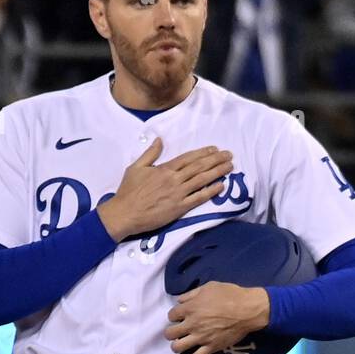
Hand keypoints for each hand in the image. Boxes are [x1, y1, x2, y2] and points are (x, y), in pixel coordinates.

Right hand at [97, 137, 233, 240]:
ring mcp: (177, 194)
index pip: (188, 158)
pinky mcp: (179, 208)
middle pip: (199, 166)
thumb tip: (159, 140)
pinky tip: (221, 186)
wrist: (125, 213)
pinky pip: (198, 198)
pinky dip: (210, 191)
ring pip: (201, 180)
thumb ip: (150, 154)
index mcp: (164, 169)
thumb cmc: (128, 191)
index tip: (214, 149)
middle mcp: (174, 179)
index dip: (203, 153)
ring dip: (217, 172)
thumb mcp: (136, 167)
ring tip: (229, 166)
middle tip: (229, 155)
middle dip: (215, 160)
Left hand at [164, 282, 270, 353]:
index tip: (179, 316)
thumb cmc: (230, 295)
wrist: (248, 309)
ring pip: (178, 347)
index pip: (171, 315)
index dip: (174, 315)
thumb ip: (191, 294)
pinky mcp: (211, 347)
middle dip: (171, 332)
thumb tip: (180, 300)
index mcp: (190, 308)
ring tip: (180, 344)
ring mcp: (201, 337)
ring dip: (176, 346)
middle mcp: (192, 324)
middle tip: (176, 331)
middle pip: (170, 333)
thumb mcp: (209, 287)